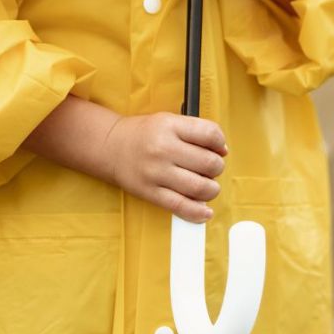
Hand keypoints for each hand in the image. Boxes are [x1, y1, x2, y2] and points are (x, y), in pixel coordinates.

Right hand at [104, 112, 228, 222]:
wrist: (110, 146)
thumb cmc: (144, 134)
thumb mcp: (169, 121)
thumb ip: (196, 131)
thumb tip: (222, 151)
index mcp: (170, 126)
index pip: (210, 134)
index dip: (220, 143)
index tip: (218, 149)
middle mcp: (163, 148)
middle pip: (208, 163)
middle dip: (217, 168)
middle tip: (211, 169)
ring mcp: (156, 172)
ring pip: (199, 187)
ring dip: (211, 190)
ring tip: (207, 186)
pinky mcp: (149, 192)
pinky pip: (179, 206)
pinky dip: (197, 213)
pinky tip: (205, 212)